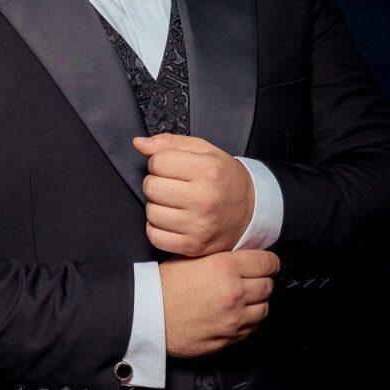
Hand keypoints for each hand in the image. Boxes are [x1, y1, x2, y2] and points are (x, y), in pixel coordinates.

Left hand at [134, 133, 253, 255]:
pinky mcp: (192, 246)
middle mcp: (203, 198)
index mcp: (207, 170)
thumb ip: (169, 143)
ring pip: (151, 212)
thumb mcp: (204, 151)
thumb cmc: (224, 178)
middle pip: (151, 187)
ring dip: (157, 206)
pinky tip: (172, 220)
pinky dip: (157, 228)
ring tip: (174, 203)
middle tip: (173, 186)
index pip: (157, 162)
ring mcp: (198, 225)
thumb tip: (138, 144)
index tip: (172, 168)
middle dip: (157, 183)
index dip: (160, 162)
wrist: (251, 211)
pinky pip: (154, 236)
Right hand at [159, 249, 279, 356]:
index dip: (268, 263)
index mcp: (225, 266)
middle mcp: (234, 292)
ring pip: (264, 308)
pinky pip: (252, 328)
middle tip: (251, 281)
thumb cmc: (164, 286)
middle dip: (262, 282)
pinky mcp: (230, 337)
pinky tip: (235, 315)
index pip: (267, 263)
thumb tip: (241, 258)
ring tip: (243, 299)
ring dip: (257, 303)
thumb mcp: (191, 258)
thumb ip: (220, 257)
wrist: (148, 316)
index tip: (266, 265)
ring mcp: (234, 317)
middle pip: (268, 285)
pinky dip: (248, 321)